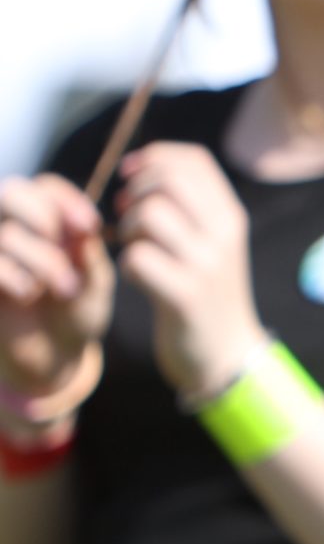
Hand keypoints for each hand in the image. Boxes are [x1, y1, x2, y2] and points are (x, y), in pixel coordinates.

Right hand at [0, 173, 114, 404]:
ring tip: (66, 288)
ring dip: (42, 259)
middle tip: (71, 252)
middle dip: (46, 219)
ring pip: (7, 231)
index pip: (45, 187)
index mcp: (44, 221)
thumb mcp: (95, 282)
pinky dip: (13, 274)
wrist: (53, 357)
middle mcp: (9, 229)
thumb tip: (83, 229)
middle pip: (13, 192)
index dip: (67, 201)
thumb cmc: (77, 313)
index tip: (90, 228)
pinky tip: (27, 293)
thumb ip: (89, 253)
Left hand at [113, 142, 263, 403]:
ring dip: (127, 229)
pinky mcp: (186, 296)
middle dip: (136, 192)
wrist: (226, 354)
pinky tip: (139, 279)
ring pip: (150, 214)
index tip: (133, 177)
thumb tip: (145, 167)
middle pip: (168, 179)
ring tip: (134, 249)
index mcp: (231, 216)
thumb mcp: (212, 243)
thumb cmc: (206, 293)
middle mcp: (225, 235)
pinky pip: (138, 258)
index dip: (154, 157)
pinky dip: (127, 266)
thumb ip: (192, 205)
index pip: (193, 160)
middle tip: (128, 218)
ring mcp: (207, 265)